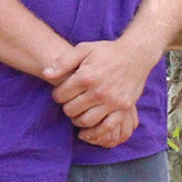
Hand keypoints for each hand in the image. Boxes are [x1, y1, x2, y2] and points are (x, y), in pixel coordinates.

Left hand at [45, 34, 154, 150]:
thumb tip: (46, 74)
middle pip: (71, 110)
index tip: (62, 92)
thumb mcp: (83, 49)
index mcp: (86, 77)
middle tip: (70, 101)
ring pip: (86, 121)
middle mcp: (99, 91)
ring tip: (78, 112)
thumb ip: (63, 62)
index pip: (60, 95)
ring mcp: (112, 102)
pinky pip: (107, 127)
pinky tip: (88, 129)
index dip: (57, 95)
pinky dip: (95, 132)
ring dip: (77, 119)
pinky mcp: (123, 108)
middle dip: (66, 107)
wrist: (135, 55)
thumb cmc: (106, 52)